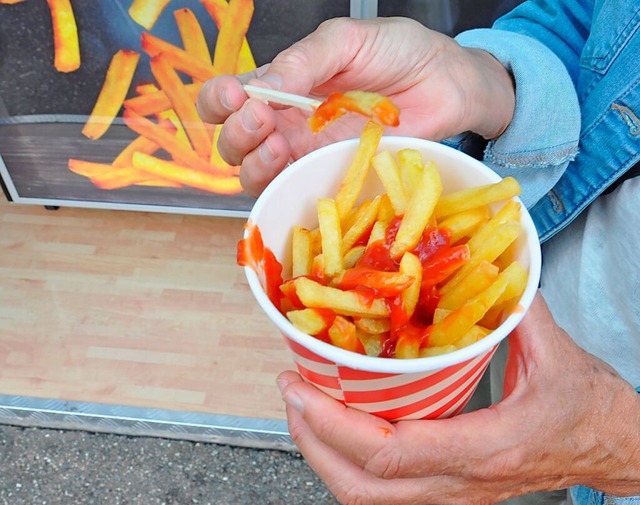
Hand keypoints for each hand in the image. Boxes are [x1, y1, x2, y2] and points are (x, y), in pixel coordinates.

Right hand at [196, 17, 514, 195]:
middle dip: (236, 133)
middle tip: (262, 117)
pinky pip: (292, 190)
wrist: (445, 83)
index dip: (220, 100)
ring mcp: (307, 153)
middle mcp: (286, 122)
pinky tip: (294, 164)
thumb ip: (306, 59)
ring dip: (253, 161)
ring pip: (254, 172)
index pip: (228, 98)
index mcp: (281, 83)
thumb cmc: (399, 53)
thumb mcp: (347, 39)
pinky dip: (281, 184)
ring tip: (278, 144)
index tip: (238, 95)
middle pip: (234, 142)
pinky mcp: (331, 175)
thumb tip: (265, 85)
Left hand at [276, 293, 639, 503]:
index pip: (392, 452)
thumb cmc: (591, 408)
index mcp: (487, 446)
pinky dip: (348, 462)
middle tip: (290, 395)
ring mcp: (455, 493)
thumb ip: (515, 305)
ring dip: (324, 456)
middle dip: (313, 442)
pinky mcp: (450, 490)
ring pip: (368, 499)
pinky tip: (337, 429)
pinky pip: (384, 492)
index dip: (334, 425)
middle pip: (364, 487)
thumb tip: (485, 264)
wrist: (614, 448)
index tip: (301, 389)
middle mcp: (463, 482)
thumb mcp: (557, 352)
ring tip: (303, 410)